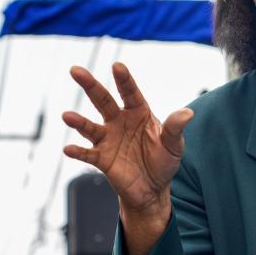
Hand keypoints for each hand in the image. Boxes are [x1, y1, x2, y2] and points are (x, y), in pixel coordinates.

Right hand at [63, 63, 191, 239]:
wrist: (153, 188)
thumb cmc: (164, 160)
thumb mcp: (174, 144)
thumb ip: (175, 127)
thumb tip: (188, 113)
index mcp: (139, 113)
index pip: (130, 93)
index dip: (124, 80)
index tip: (117, 66)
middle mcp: (120, 122)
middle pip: (103, 101)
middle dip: (90, 86)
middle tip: (75, 70)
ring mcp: (108, 139)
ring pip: (90, 127)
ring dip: (79, 122)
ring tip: (67, 116)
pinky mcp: (101, 159)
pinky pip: (87, 154)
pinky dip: (78, 152)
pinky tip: (68, 149)